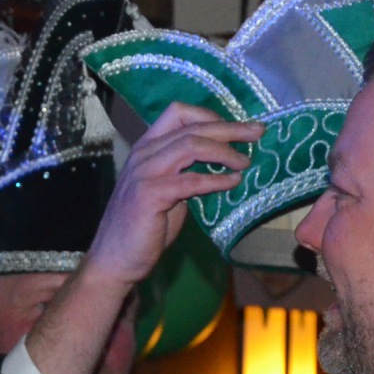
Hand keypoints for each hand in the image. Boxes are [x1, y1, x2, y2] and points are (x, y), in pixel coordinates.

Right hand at [26, 105, 260, 373]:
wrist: (115, 260)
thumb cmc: (143, 229)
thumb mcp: (168, 191)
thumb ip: (187, 173)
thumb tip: (223, 164)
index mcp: (146, 148)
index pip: (178, 113)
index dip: (210, 115)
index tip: (236, 127)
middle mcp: (144, 154)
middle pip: (192, 127)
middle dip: (230, 128)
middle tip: (258, 132)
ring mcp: (145, 172)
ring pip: (192, 145)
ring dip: (225, 151)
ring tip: (246, 162)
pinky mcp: (150, 195)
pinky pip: (191, 181)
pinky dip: (216, 180)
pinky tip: (233, 183)